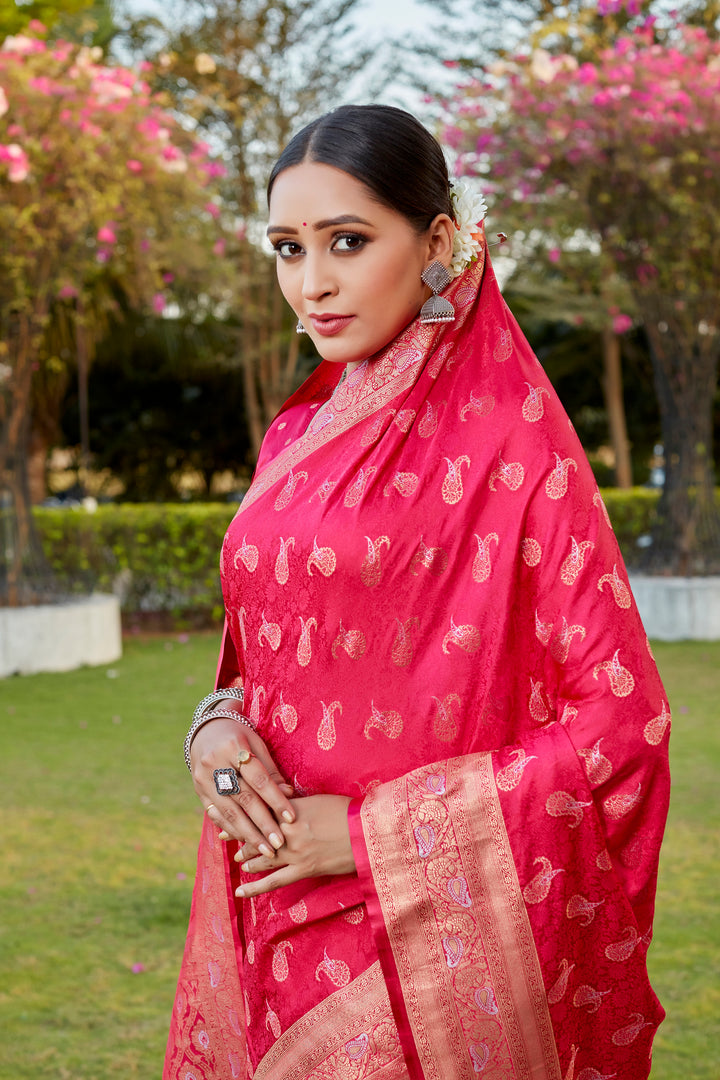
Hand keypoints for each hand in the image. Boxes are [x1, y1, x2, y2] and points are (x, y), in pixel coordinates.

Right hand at [191, 718, 294, 857]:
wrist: (206, 731)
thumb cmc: (239, 736)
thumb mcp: (257, 744)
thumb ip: (270, 770)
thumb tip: (288, 793)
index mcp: (233, 747)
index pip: (258, 779)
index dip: (275, 799)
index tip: (290, 818)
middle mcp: (215, 764)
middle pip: (243, 799)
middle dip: (263, 824)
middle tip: (279, 843)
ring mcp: (204, 779)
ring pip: (229, 812)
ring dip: (248, 834)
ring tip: (266, 850)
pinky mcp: (199, 791)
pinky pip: (216, 815)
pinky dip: (232, 830)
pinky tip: (245, 841)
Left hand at [233, 794, 354, 898]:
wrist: (368, 831)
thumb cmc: (348, 811)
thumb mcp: (320, 800)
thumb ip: (297, 803)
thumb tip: (283, 800)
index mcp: (292, 809)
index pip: (260, 810)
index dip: (243, 811)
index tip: (228, 809)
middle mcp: (288, 830)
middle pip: (256, 832)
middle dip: (237, 832)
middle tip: (221, 833)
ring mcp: (295, 852)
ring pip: (261, 857)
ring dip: (247, 857)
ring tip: (237, 859)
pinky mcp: (304, 869)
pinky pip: (274, 881)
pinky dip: (255, 887)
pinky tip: (240, 892)